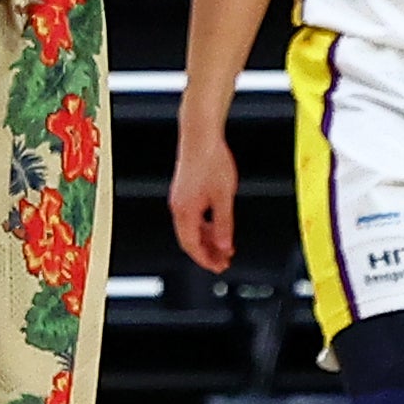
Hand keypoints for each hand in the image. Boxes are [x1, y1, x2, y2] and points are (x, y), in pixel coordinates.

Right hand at [165, 124, 238, 273]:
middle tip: (222, 262)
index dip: (205, 259)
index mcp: (185, 210)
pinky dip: (204, 227)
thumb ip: (224, 224)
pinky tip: (217, 227)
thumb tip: (225, 245)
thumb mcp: (224, 197)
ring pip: (191, 229)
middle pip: (189, 239)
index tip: (217, 267)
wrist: (200, 136)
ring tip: (224, 247)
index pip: (191, 244)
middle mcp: (178, 206)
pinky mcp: (184, 192)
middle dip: (206, 253)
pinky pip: (192, 217)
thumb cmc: (211, 161)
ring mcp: (180, 199)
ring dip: (206, 240)